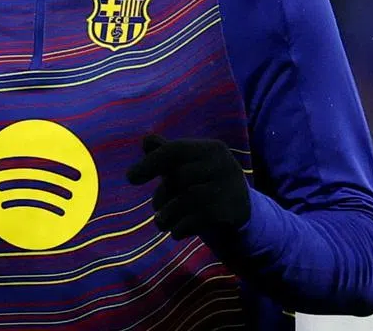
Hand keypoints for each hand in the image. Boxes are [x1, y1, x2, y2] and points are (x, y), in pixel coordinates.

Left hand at [126, 134, 250, 239]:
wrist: (242, 215)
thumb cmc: (206, 185)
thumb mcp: (187, 168)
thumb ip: (167, 155)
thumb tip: (146, 140)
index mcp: (212, 149)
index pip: (176, 150)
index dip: (150, 163)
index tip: (130, 178)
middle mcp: (224, 164)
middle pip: (180, 176)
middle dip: (162, 194)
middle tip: (157, 207)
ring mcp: (230, 188)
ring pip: (187, 198)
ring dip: (167, 214)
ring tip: (161, 221)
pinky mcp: (232, 212)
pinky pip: (197, 218)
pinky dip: (180, 227)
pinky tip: (177, 231)